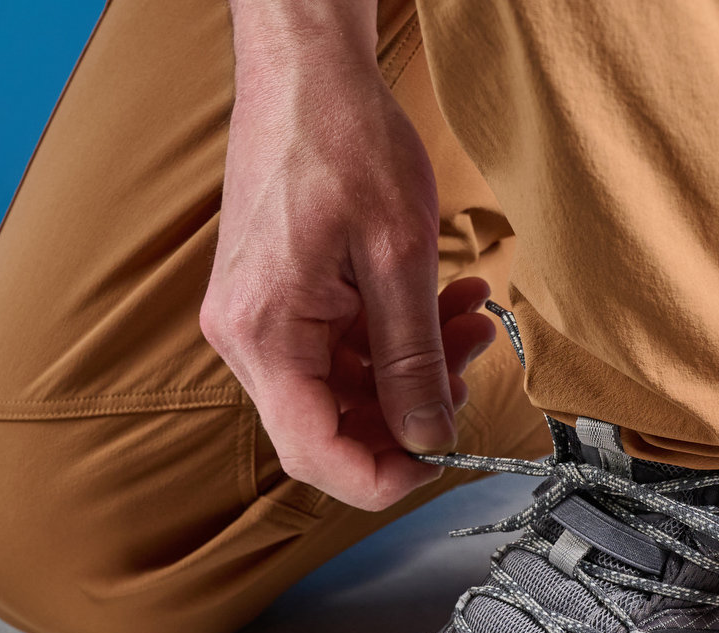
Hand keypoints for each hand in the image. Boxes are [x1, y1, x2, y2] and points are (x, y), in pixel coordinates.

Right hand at [199, 2, 497, 511]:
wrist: (306, 71)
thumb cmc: (341, 139)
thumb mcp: (400, 258)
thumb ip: (414, 360)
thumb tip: (429, 435)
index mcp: (265, 334)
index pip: (316, 453)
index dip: (384, 476)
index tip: (442, 460)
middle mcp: (247, 337)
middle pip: (332, 424)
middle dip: (412, 407)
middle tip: (470, 365)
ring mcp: (259, 319)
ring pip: (345, 386)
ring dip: (415, 366)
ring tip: (469, 320)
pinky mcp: (278, 299)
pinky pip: (340, 347)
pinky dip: (395, 336)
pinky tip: (444, 302)